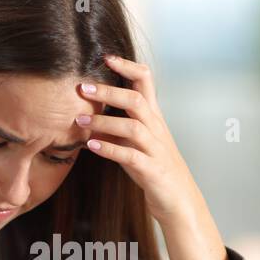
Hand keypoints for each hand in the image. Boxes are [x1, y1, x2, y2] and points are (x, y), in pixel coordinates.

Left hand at [79, 54, 231, 259]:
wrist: (179, 202)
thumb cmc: (154, 169)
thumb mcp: (136, 144)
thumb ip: (117, 127)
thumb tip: (88, 115)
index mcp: (154, 118)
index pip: (146, 82)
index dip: (128, 66)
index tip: (106, 57)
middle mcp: (157, 130)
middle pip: (137, 100)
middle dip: (109, 91)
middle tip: (82, 87)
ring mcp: (156, 150)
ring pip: (133, 127)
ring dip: (104, 122)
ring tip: (80, 121)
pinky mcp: (152, 171)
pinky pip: (131, 157)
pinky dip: (110, 150)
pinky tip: (92, 146)